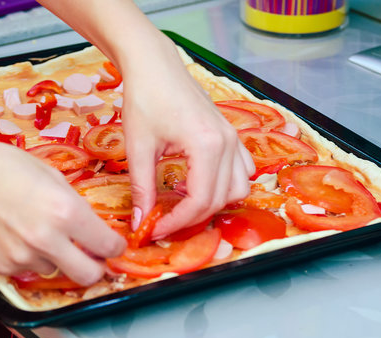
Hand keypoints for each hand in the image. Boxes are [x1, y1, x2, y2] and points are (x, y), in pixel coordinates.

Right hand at [0, 140, 125, 285]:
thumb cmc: (3, 167)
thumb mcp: (52, 176)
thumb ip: (75, 204)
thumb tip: (90, 225)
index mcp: (66, 212)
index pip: (107, 245)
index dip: (115, 247)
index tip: (114, 245)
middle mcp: (47, 240)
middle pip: (89, 275)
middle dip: (95, 267)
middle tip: (92, 255)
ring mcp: (23, 257)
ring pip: (56, 270)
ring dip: (57, 258)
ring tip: (39, 232)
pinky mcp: (2, 267)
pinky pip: (29, 270)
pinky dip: (31, 258)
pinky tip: (18, 235)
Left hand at [121, 36, 255, 236]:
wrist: (154, 64)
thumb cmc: (144, 98)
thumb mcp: (138, 147)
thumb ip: (142, 188)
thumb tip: (141, 222)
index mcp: (207, 146)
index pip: (200, 201)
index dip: (177, 222)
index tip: (154, 229)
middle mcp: (228, 143)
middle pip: (220, 200)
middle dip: (192, 218)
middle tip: (163, 221)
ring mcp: (234, 137)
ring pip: (239, 188)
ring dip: (214, 203)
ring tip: (182, 202)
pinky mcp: (231, 134)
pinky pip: (242, 170)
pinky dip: (224, 184)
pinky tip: (197, 181)